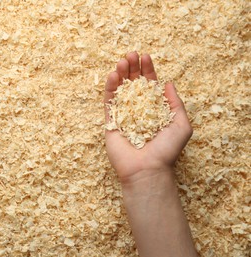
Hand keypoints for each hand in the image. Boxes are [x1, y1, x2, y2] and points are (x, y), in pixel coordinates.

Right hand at [104, 52, 192, 183]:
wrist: (147, 169)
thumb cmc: (167, 149)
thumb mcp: (181, 124)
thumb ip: (176, 103)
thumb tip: (168, 83)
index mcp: (154, 110)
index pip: (149, 85)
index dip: (148, 70)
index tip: (146, 56)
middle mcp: (138, 110)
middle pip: (133, 84)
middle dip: (133, 68)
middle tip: (131, 54)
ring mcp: (123, 115)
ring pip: (120, 90)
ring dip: (121, 73)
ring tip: (122, 61)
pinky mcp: (110, 122)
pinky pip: (108, 102)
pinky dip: (109, 88)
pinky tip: (112, 75)